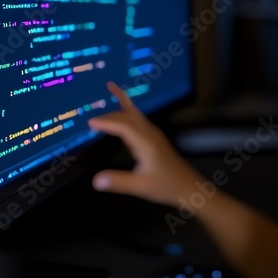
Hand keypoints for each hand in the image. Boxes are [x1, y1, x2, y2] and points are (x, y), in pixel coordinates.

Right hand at [88, 81, 203, 207]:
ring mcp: (153, 134)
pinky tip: (123, 111)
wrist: (188, 186)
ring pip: (135, 115)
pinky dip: (129, 111)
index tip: (90, 122)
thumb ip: (118, 182)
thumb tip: (95, 180)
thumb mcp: (141, 186)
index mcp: (146, 142)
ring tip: (110, 91)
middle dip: (110, 115)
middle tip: (91, 119)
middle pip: (128, 116)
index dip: (107, 122)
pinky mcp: (154, 139)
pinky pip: (138, 120)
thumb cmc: (166, 186)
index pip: (123, 126)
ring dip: (121, 106)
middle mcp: (150, 133)